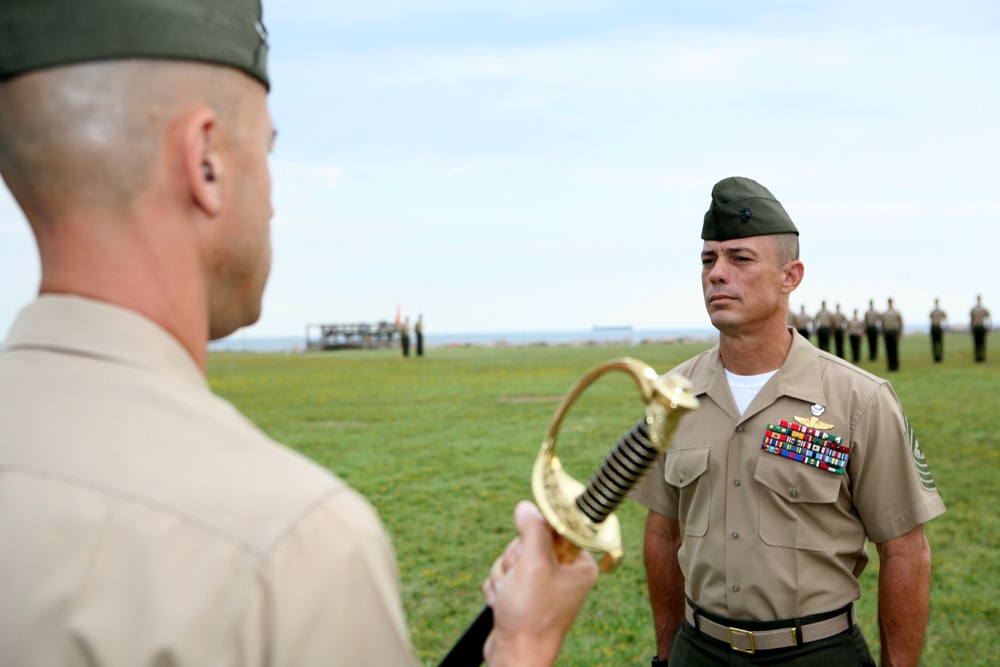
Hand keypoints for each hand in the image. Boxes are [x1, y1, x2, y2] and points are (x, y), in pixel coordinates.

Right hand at [482, 501, 597, 666]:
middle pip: (527, 542)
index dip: (532, 538)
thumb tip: (526, 507)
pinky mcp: (525, 594)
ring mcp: (543, 585)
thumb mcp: (534, 564)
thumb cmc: (532, 616)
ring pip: (512, 559)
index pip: (552, 528)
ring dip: (503, 576)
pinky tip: (503, 603)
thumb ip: (532, 529)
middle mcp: (563, 573)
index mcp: (578, 564)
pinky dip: (498, 588)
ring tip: (510, 596)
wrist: (515, 655)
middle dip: (514, 562)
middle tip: (519, 581)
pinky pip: (504, 575)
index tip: (529, 556)